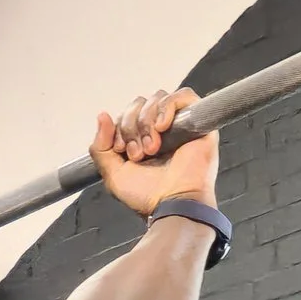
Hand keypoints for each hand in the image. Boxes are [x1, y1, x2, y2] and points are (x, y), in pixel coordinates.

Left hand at [90, 88, 218, 215]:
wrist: (171, 205)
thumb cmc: (147, 196)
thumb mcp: (113, 174)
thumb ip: (101, 147)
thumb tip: (102, 115)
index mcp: (142, 139)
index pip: (128, 113)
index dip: (119, 126)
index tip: (121, 150)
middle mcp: (161, 130)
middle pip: (141, 103)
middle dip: (131, 125)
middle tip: (138, 153)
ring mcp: (181, 125)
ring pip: (158, 98)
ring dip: (147, 121)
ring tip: (152, 147)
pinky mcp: (199, 122)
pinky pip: (184, 95)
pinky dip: (167, 107)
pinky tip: (162, 127)